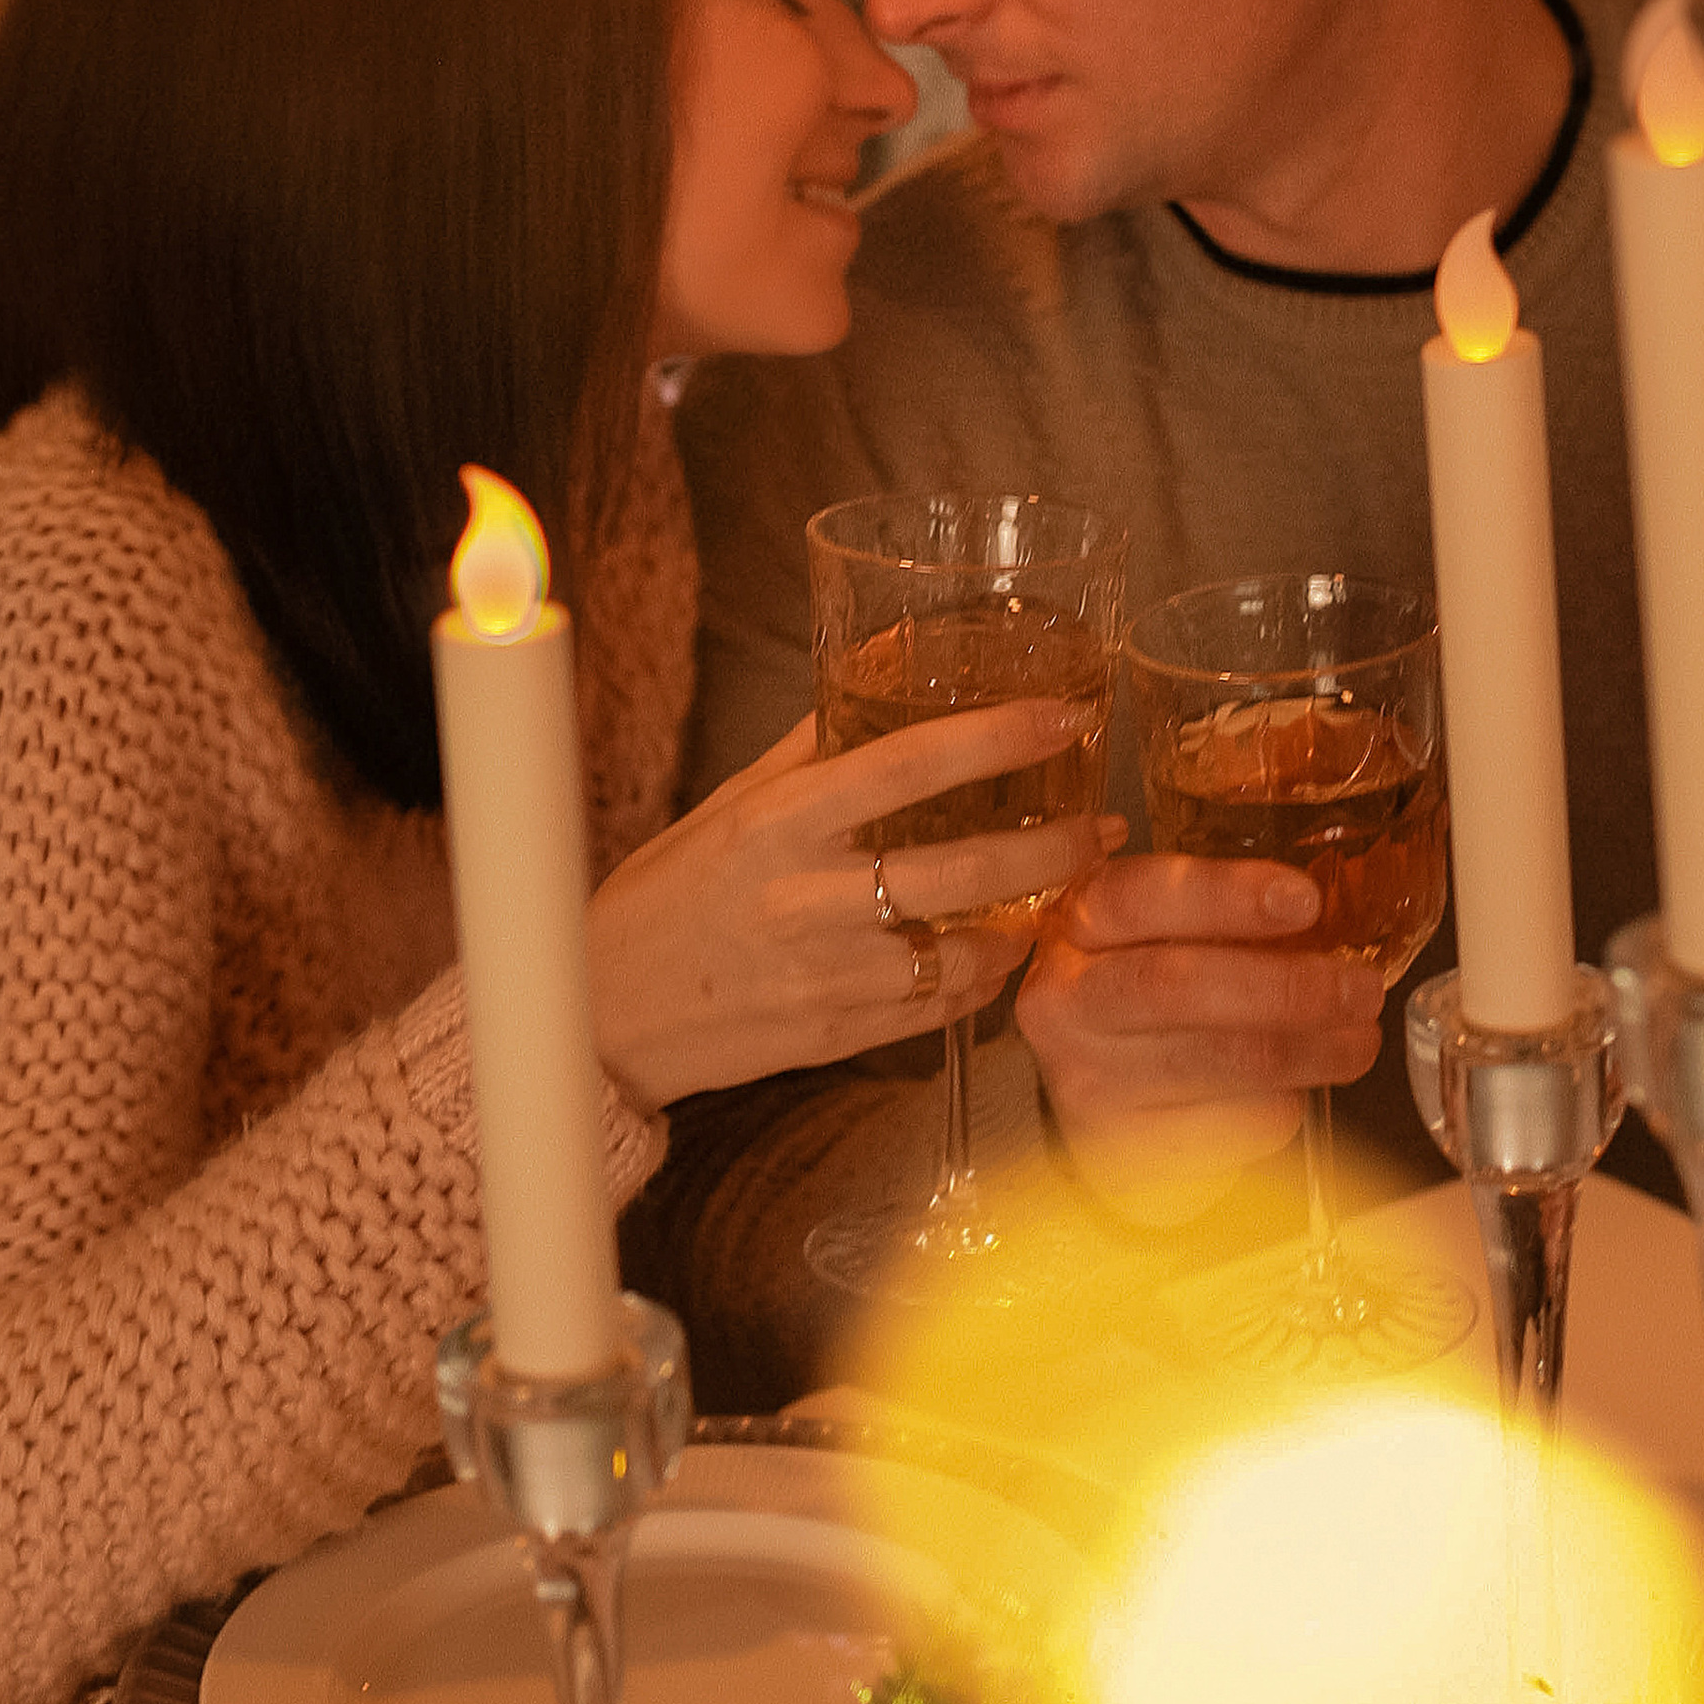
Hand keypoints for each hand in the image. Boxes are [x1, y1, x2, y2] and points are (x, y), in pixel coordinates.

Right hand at [587, 706, 1122, 1108]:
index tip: (1065, 716)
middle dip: (1052, 846)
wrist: (602, 1011)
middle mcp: (805, 898)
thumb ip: (811, 746)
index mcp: (777, 823)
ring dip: (1027, 921)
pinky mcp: (838, 1034)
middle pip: (962, 867)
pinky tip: (999, 952)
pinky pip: (941, 1008)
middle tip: (1101, 827)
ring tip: (1057, 894)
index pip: (907, 764)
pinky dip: (984, 979)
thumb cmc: (668, 896)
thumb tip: (881, 669)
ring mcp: (825, 975)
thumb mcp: (730, 805)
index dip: (997, 737)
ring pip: (965, 949)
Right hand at [1016, 855, 1383, 1203]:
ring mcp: (1086, 1077)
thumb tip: (1336, 919)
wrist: (1105, 1086)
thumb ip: (1231, 918)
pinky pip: (1222, 1128)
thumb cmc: (1152, 989)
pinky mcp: (1119, 1145)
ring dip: (1306, 1051)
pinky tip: (1299, 1090)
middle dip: (1285, 987)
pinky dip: (1278, 1108)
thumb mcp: (1169, 932)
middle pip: (1176, 986)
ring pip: (1213, 1062)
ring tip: (1357, 1040)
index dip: (1227, 895)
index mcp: (1081, 922)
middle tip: (1358, 988)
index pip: (1143, 896)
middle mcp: (1068, 999)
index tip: (1303, 899)